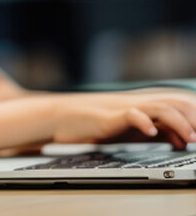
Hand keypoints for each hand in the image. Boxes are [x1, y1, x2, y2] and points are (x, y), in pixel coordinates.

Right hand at [52, 92, 195, 148]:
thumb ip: (156, 131)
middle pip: (177, 103)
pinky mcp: (110, 116)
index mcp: (146, 107)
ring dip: (179, 122)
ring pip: (160, 107)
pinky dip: (143, 122)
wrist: (61, 116)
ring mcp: (125, 108)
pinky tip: (150, 132)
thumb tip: (182, 141)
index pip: (181, 106)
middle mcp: (139, 105)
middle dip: (195, 119)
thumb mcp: (131, 129)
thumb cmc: (93, 122)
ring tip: (189, 139)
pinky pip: (131, 114)